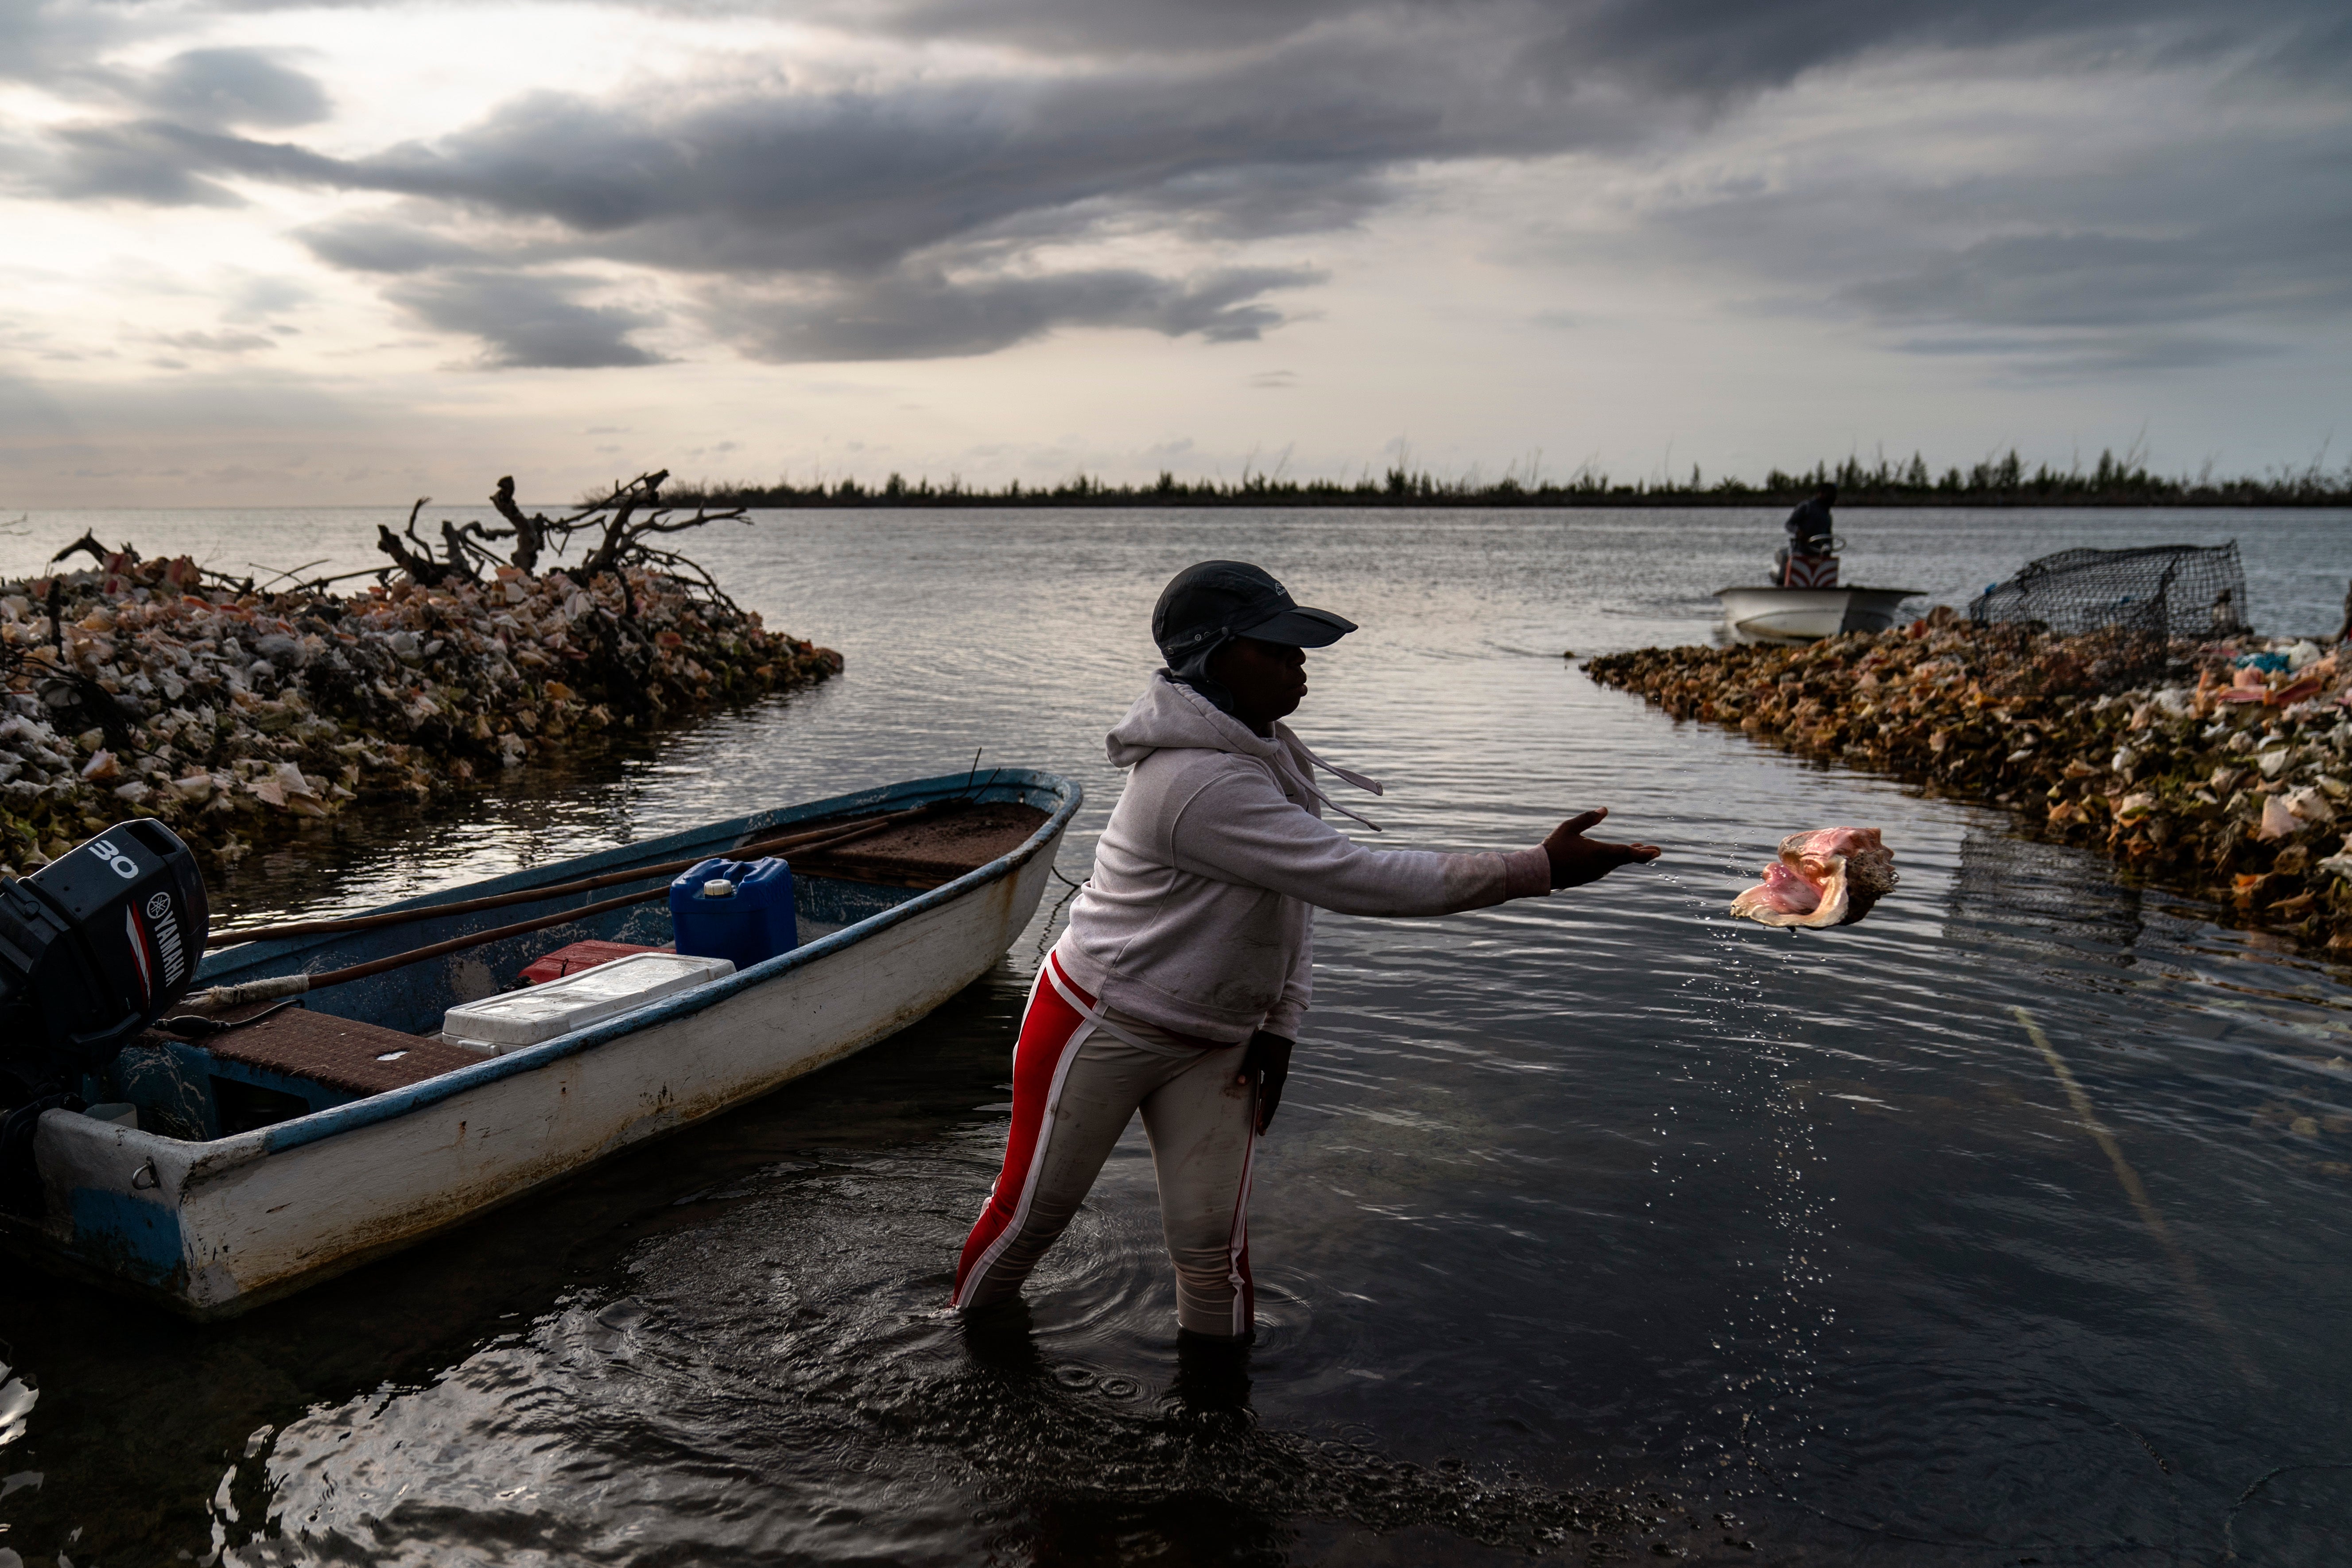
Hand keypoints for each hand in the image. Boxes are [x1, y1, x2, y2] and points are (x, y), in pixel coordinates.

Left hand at [1235, 1031, 1293, 1134]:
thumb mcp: (1256, 1053)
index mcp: (1275, 1077)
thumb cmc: (1268, 1041)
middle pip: (1273, 1103)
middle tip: (1261, 1132)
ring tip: (1262, 1123)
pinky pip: (1273, 1092)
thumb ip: (1248, 1068)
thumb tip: (1240, 1083)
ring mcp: (1280, 1077)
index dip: (1264, 1113)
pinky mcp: (1278, 1073)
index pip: (1269, 1100)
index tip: (1259, 1127)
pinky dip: (1268, 1101)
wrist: (1281, 1031)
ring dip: (1268, 1111)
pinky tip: (1262, 1104)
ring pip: (1274, 1098)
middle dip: (1267, 1117)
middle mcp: (1279, 1080)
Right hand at [1543, 807, 1661, 888]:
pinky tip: (1617, 856)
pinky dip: (1616, 860)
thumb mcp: (1569, 827)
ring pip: (1617, 862)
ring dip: (1628, 855)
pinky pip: (1607, 866)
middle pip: (1626, 859)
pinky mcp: (1590, 876)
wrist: (1541, 872)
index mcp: (1599, 852)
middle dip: (1642, 854)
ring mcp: (1596, 872)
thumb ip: (1588, 818)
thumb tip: (1605, 809)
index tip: (1657, 852)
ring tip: (1640, 849)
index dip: (1643, 853)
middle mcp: (1601, 865)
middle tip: (1657, 851)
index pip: (1626, 853)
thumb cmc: (1554, 847)